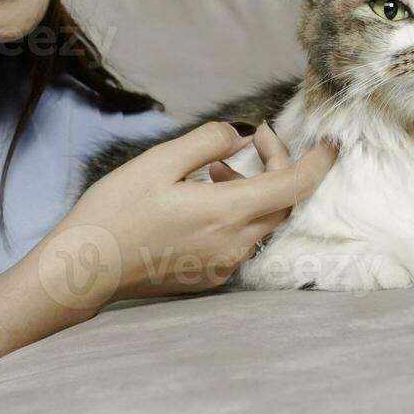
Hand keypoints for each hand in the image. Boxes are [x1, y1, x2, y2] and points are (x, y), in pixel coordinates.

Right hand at [30, 122, 337, 311]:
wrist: (84, 267)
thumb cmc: (116, 210)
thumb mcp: (159, 161)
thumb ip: (208, 142)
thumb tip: (240, 137)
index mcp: (227, 213)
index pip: (295, 187)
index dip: (319, 163)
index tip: (329, 143)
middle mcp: (235, 244)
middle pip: (282, 203)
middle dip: (279, 167)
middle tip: (255, 139)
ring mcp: (223, 265)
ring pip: (262, 222)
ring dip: (254, 190)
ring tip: (218, 169)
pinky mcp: (209, 277)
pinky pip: (241, 240)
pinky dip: (237, 213)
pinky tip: (206, 197)